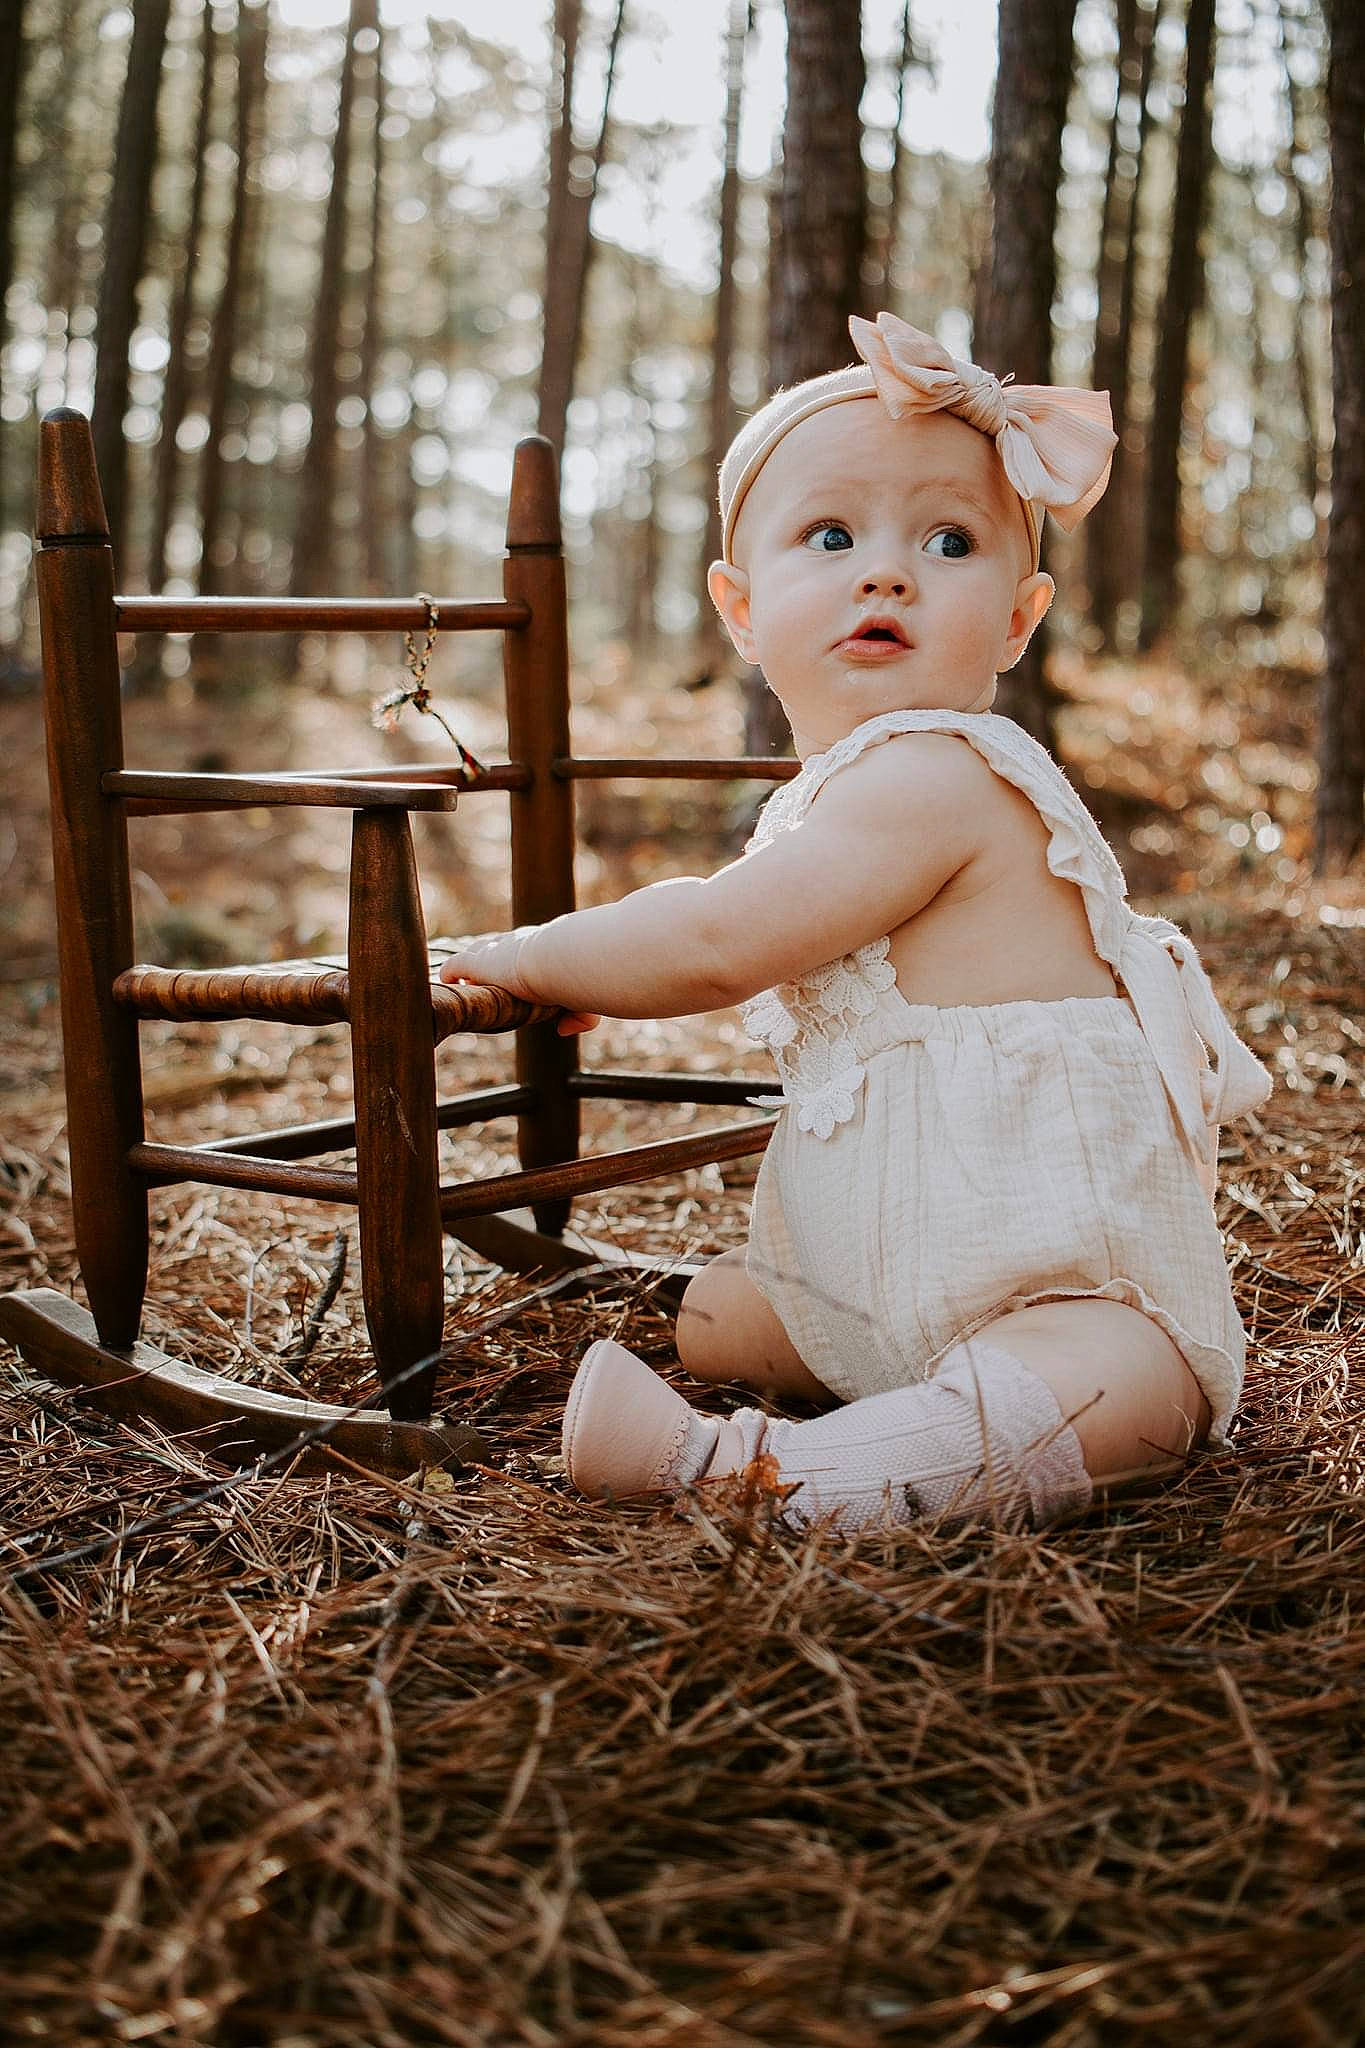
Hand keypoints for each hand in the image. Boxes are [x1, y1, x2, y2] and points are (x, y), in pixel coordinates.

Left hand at [439, 930, 600, 1037]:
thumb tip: (563, 1030)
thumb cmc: (578, 978)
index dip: (518, 958)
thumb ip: (581, 1018)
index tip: (516, 973)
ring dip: (470, 968)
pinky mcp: (477, 963)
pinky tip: (446, 981)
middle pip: (497, 947)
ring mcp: (495, 953)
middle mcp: (517, 944)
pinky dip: (450, 973)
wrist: (560, 960)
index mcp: (542, 944)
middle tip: (486, 979)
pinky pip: (455, 965)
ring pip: (475, 953)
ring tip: (464, 983)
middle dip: (490, 958)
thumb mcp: (585, 1001)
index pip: (525, 947)